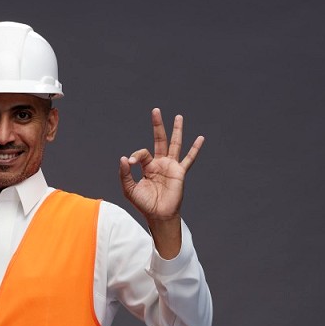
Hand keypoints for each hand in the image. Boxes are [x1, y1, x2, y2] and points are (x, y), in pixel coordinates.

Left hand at [119, 108, 203, 222]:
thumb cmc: (144, 204)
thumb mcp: (130, 189)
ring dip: (177, 130)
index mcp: (147, 167)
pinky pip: (189, 159)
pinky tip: (201, 138)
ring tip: (178, 117)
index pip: (142, 153)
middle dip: (157, 125)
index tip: (131, 162)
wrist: (158, 215)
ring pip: (175, 144)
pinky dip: (195, 149)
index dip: (136, 155)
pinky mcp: (180, 173)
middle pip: (159, 140)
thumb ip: (125, 174)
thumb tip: (124, 158)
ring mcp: (171, 167)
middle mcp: (160, 164)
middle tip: (155, 110)